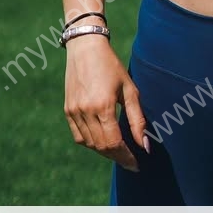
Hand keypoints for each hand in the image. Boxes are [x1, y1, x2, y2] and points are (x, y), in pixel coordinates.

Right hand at [63, 38, 147, 171]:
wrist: (86, 48)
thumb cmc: (112, 66)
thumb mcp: (130, 90)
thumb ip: (137, 119)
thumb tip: (145, 145)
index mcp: (103, 106)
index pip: (114, 143)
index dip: (126, 157)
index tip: (137, 164)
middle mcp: (86, 111)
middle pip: (102, 147)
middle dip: (118, 157)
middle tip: (130, 161)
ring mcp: (74, 111)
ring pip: (90, 144)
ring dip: (105, 152)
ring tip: (119, 151)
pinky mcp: (68, 110)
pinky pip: (78, 136)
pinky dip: (91, 143)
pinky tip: (102, 141)